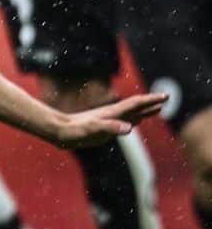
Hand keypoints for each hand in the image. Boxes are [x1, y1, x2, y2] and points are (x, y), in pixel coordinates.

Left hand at [51, 93, 166, 148]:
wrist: (63, 131)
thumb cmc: (77, 131)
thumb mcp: (94, 130)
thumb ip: (111, 127)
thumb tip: (129, 127)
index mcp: (113, 113)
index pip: (136, 104)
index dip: (151, 100)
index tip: (165, 96)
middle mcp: (113, 114)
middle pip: (136, 106)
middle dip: (151, 102)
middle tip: (166, 97)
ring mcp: (110, 119)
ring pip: (132, 113)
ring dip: (146, 110)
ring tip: (158, 108)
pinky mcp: (106, 126)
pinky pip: (125, 121)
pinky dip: (136, 119)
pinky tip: (137, 120)